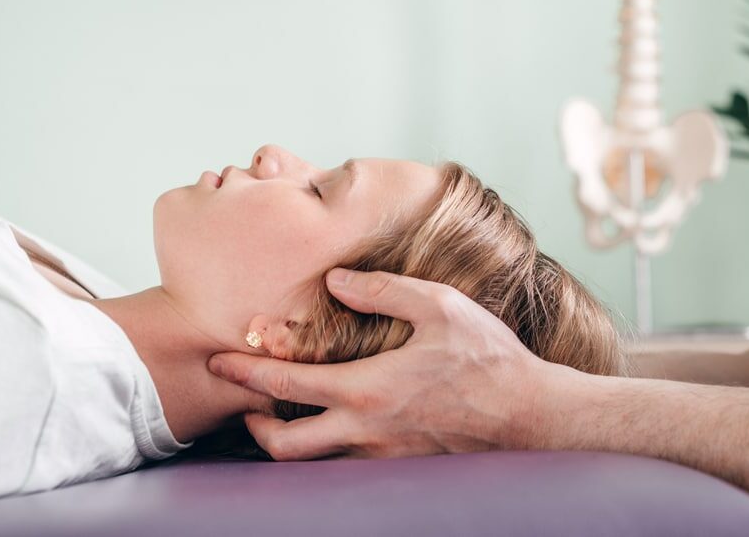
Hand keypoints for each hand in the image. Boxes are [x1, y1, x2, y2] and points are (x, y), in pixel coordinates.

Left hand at [207, 268, 552, 459]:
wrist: (530, 416)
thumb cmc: (487, 358)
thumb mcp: (439, 306)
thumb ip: (383, 289)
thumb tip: (336, 280)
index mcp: (367, 389)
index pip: (285, 386)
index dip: (244, 373)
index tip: (218, 361)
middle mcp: (366, 431)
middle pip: (283, 445)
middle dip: (252, 425)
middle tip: (243, 404)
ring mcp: (382, 456)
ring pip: (312, 464)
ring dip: (286, 442)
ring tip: (280, 415)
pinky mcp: (400, 467)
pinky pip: (345, 466)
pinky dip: (324, 450)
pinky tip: (331, 426)